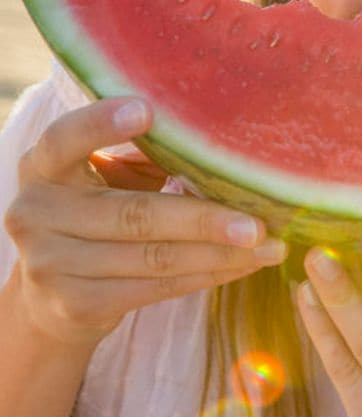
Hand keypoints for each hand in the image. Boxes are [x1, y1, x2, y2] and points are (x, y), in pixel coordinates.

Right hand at [5, 97, 287, 347]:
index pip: (64, 139)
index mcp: (44, 167)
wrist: (50, 295)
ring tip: (269, 246)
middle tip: (259, 221)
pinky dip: (207, 276)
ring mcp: (52, 266)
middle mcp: (37, 214)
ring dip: (220, 254)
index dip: (102, 124)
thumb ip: (145, 155)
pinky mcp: (77, 305)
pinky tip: (244, 267)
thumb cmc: (99, 210)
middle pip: (134, 214)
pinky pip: (157, 289)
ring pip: (155, 258)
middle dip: (205, 219)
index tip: (148, 110)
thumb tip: (225, 138)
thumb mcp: (104, 176)